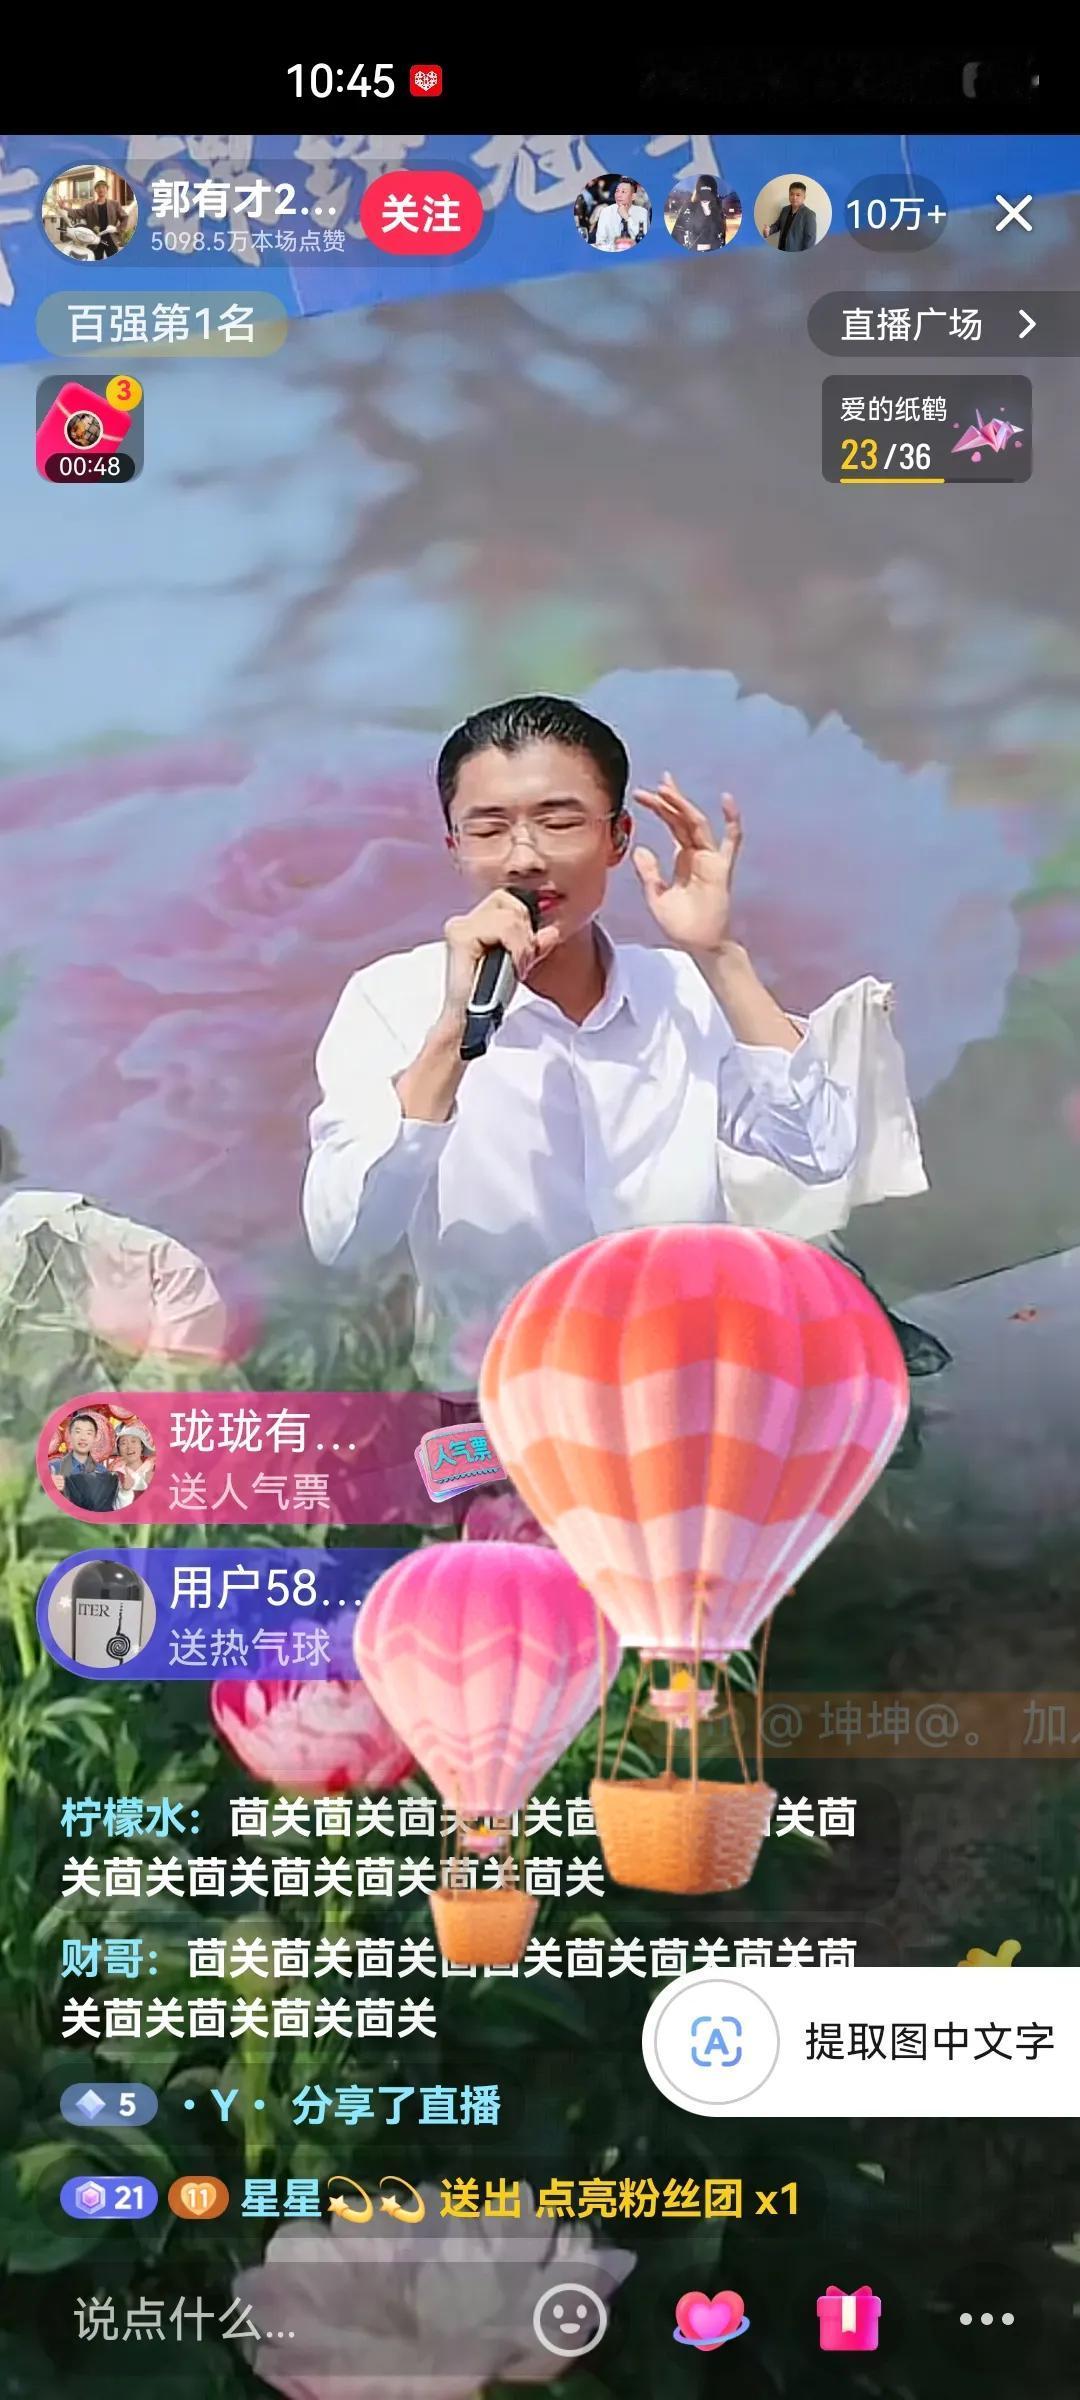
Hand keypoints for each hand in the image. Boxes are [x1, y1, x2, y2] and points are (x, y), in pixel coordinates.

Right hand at [441, 889, 560, 1016]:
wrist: (473, 1020)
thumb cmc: (493, 994)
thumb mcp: (522, 960)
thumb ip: (535, 942)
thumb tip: (551, 930)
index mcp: (480, 920)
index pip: (512, 898)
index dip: (530, 922)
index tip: (532, 951)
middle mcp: (467, 920)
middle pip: (512, 900)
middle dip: (526, 932)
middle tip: (524, 961)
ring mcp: (461, 926)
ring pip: (511, 915)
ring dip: (523, 945)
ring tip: (518, 967)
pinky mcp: (461, 936)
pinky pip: (503, 928)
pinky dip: (516, 948)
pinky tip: (514, 968)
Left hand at [630, 773, 742, 954]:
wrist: (700, 945)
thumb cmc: (682, 925)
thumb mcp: (656, 897)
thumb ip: (648, 873)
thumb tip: (639, 848)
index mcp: (682, 858)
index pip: (671, 824)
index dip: (659, 808)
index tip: (642, 794)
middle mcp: (697, 854)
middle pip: (682, 819)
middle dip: (669, 801)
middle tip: (653, 786)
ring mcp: (710, 859)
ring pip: (697, 824)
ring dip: (683, 806)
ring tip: (667, 790)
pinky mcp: (721, 868)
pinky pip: (730, 841)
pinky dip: (732, 820)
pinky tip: (726, 800)